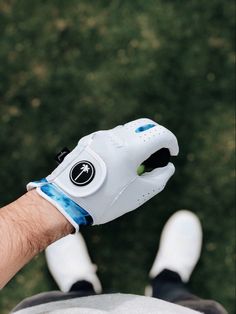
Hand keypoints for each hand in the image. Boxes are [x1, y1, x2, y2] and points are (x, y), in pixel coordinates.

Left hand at [27, 118, 178, 229]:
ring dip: (139, 140)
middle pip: (144, 125)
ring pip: (127, 130)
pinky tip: (118, 162)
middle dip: (156, 136)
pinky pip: (112, 137)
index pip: (160, 134)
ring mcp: (100, 136)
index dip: (172, 142)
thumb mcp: (139, 193)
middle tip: (158, 153)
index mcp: (130, 148)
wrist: (66, 201)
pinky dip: (122, 144)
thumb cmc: (104, 200)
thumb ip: (160, 178)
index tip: (172, 153)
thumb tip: (168, 167)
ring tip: (137, 162)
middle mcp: (115, 136)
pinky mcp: (89, 140)